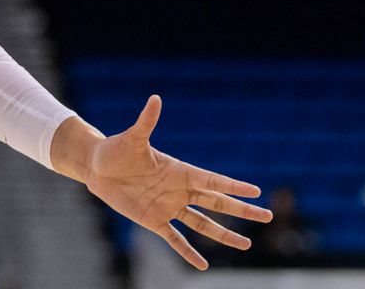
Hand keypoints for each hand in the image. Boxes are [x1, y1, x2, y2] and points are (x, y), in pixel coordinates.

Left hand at [53, 96, 272, 269]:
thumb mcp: (133, 138)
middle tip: (267, 216)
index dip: (233, 185)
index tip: (256, 190)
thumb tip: (155, 98)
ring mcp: (168, 207)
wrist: (97, 168)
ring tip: (247, 245)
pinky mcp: (153, 221)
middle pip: (216, 203)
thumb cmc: (115, 150)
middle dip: (241, 210)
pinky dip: (188, 252)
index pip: (212, 180)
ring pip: (202, 224)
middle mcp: (178, 190)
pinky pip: (175, 239)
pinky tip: (203, 266)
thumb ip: (147, 122)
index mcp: (178, 170)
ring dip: (224, 235)